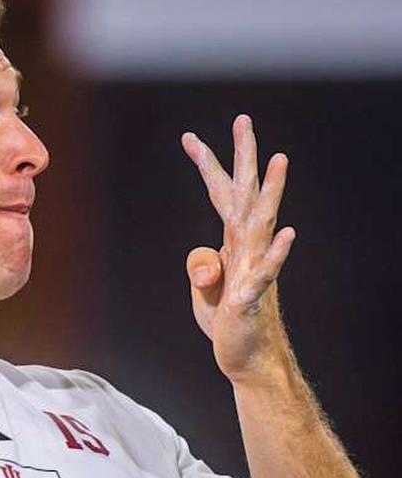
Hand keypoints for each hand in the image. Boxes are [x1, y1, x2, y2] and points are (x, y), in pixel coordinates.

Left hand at [181, 115, 295, 383]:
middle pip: (246, 195)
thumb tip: (210, 262)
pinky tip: (288, 233)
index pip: (222, 195)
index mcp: (233, 242)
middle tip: (243, 119)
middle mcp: (247, 249)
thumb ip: (201, 266)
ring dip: (271, 191)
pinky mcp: (250, 298)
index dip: (207, 166)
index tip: (189, 137)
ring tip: (280, 160)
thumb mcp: (202, 287)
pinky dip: (276, 252)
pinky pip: (265, 272)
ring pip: (262, 224)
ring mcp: (253, 270)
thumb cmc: (225, 318)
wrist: (246, 358)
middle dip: (244, 157)